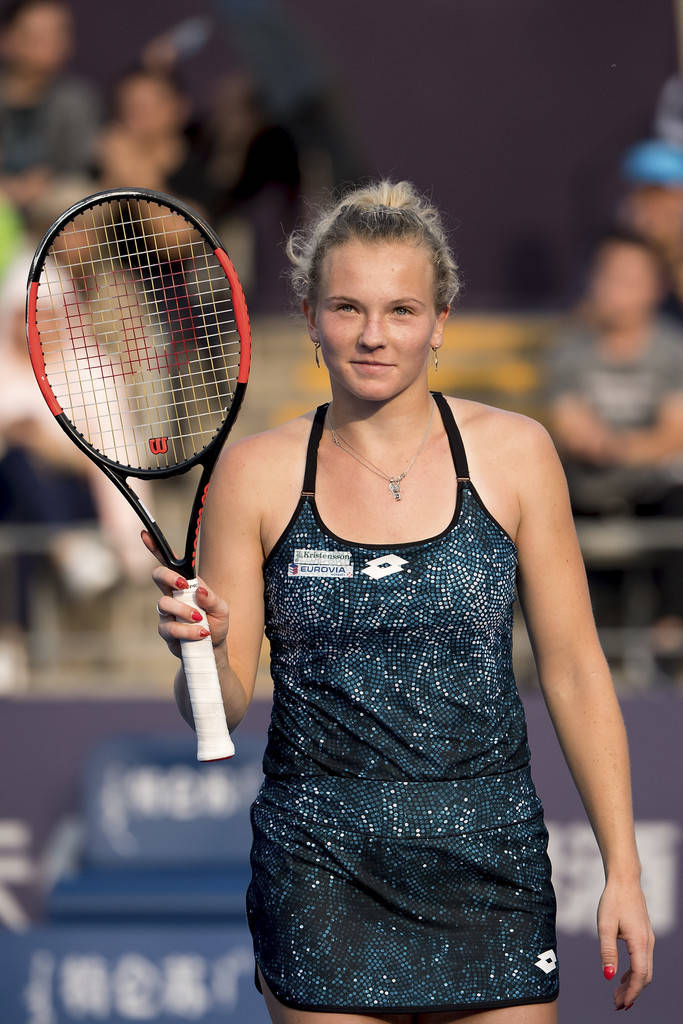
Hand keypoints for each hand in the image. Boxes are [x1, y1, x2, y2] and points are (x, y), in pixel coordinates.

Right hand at [141, 530, 229, 657]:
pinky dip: (187, 630)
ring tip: (201, 620)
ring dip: (184, 611)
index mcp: (184, 585)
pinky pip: (170, 627)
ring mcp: (166, 613)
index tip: (144, 535)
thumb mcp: (222, 609)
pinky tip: (201, 633)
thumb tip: (199, 589)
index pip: (167, 563)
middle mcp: (171, 595)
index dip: (154, 548)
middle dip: (168, 577)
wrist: (213, 651)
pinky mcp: (165, 631)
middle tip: (183, 585)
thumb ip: (212, 598)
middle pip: (158, 576)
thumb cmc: (216, 625)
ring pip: (164, 603)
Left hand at [598, 876, 653, 1009]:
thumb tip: (608, 976)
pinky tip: (621, 976)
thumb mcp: (605, 926)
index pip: (639, 975)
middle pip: (644, 976)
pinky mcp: (644, 936)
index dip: (632, 992)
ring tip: (618, 994)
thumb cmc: (613, 900)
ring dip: (632, 984)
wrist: (625, 881)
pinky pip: (642, 960)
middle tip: (617, 1004)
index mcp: (640, 942)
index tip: (622, 1005)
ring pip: (644, 969)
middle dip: (632, 992)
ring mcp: (648, 940)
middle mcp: (648, 943)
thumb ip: (607, 951)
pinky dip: (634, 973)